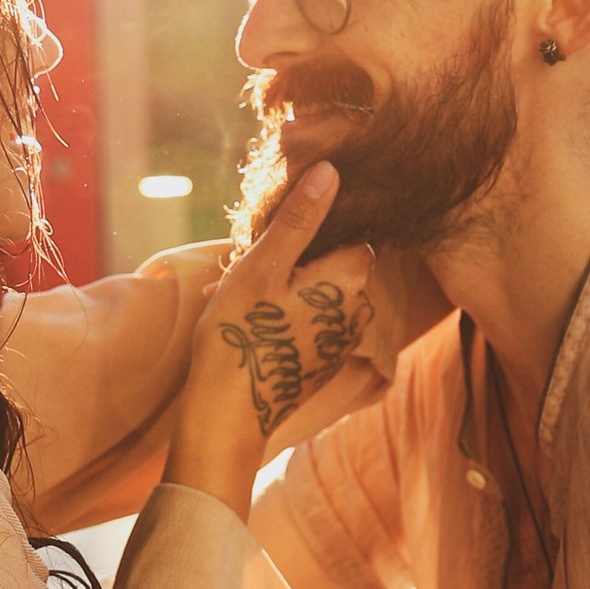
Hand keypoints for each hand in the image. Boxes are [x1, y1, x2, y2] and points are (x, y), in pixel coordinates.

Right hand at [166, 164, 371, 513]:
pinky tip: (245, 326)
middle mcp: (360, 308)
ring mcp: (344, 338)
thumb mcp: (263, 266)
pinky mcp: (325, 360)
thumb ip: (300, 219)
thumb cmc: (241, 336)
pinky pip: (307, 321)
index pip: (344, 227)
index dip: (302, 230)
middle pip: (328, 260)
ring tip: (234, 302)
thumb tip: (332, 169)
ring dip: (278, 289)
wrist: (229, 419)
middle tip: (240, 274)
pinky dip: (280, 316)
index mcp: (352, 277)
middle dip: (287, 261)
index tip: (265, 245)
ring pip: (314, 291)